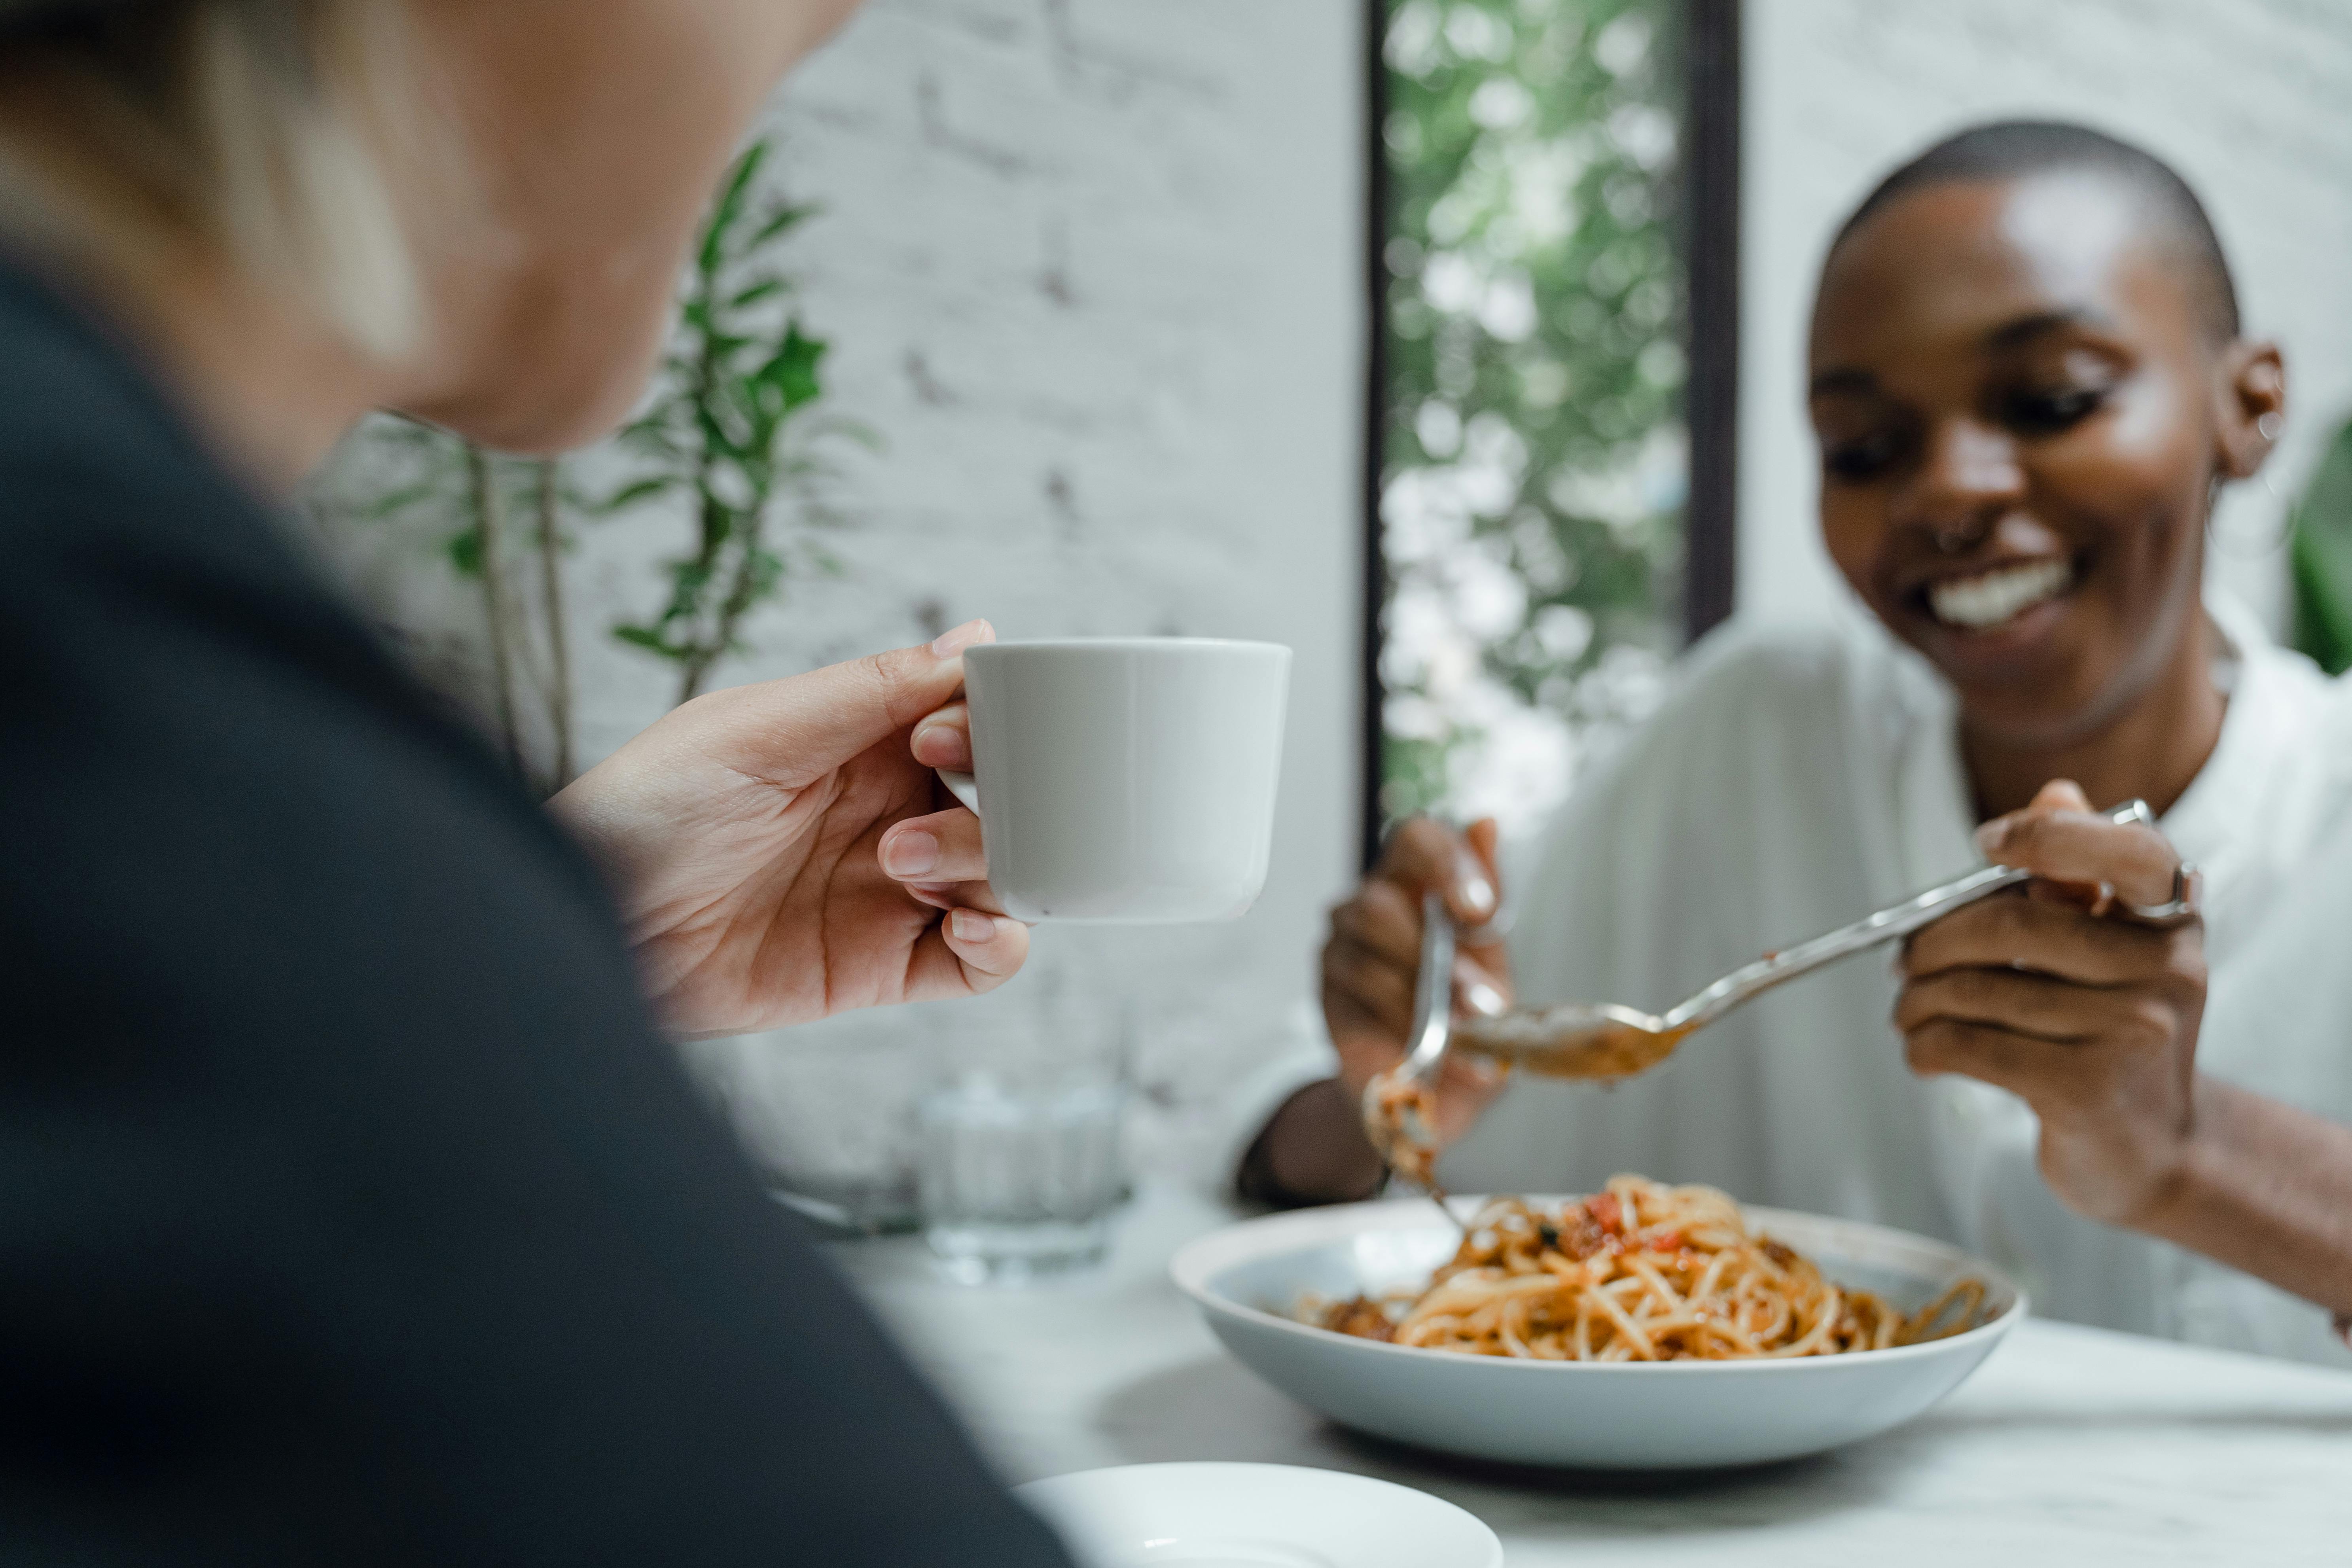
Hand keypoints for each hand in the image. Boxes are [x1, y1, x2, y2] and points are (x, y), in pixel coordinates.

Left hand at [550, 621, 1025, 1038]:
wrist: (590, 921)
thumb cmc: (646, 809)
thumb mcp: (755, 729)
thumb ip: (872, 690)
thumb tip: (975, 634)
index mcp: (863, 744)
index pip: (973, 723)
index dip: (986, 729)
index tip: (940, 739)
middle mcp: (889, 814)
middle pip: (1004, 805)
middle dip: (993, 811)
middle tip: (911, 827)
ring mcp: (890, 894)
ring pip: (1005, 879)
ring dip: (986, 871)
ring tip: (907, 869)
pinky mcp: (880, 967)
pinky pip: (979, 963)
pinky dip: (1000, 946)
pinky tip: (968, 928)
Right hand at [1320, 817, 1513, 1149]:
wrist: (1434, 1093)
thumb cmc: (1466, 1017)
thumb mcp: (1492, 962)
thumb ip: (1488, 902)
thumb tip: (1485, 822)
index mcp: (1419, 881)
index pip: (1417, 837)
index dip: (1445, 863)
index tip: (1477, 909)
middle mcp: (1373, 900)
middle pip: (1379, 897)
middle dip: (1436, 953)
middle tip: (1483, 1002)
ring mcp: (1343, 941)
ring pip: (1365, 943)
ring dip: (1421, 992)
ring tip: (1461, 1032)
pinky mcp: (1327, 986)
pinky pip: (1357, 989)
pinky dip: (1401, 1020)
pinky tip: (1426, 1046)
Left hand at [1896, 779, 2207, 1223]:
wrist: (2155, 1150)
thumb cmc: (2115, 1034)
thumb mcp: (2113, 951)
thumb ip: (2080, 874)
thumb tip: (2054, 791)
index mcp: (2174, 918)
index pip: (2125, 852)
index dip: (2048, 835)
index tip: (1987, 843)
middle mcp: (2166, 968)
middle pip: (2013, 924)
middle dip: (1934, 940)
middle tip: (1902, 961)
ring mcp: (2131, 1030)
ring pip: (1979, 991)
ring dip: (1917, 1001)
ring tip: (1906, 1011)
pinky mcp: (2086, 1089)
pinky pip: (1971, 1046)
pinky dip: (1926, 1046)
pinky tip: (1922, 1052)